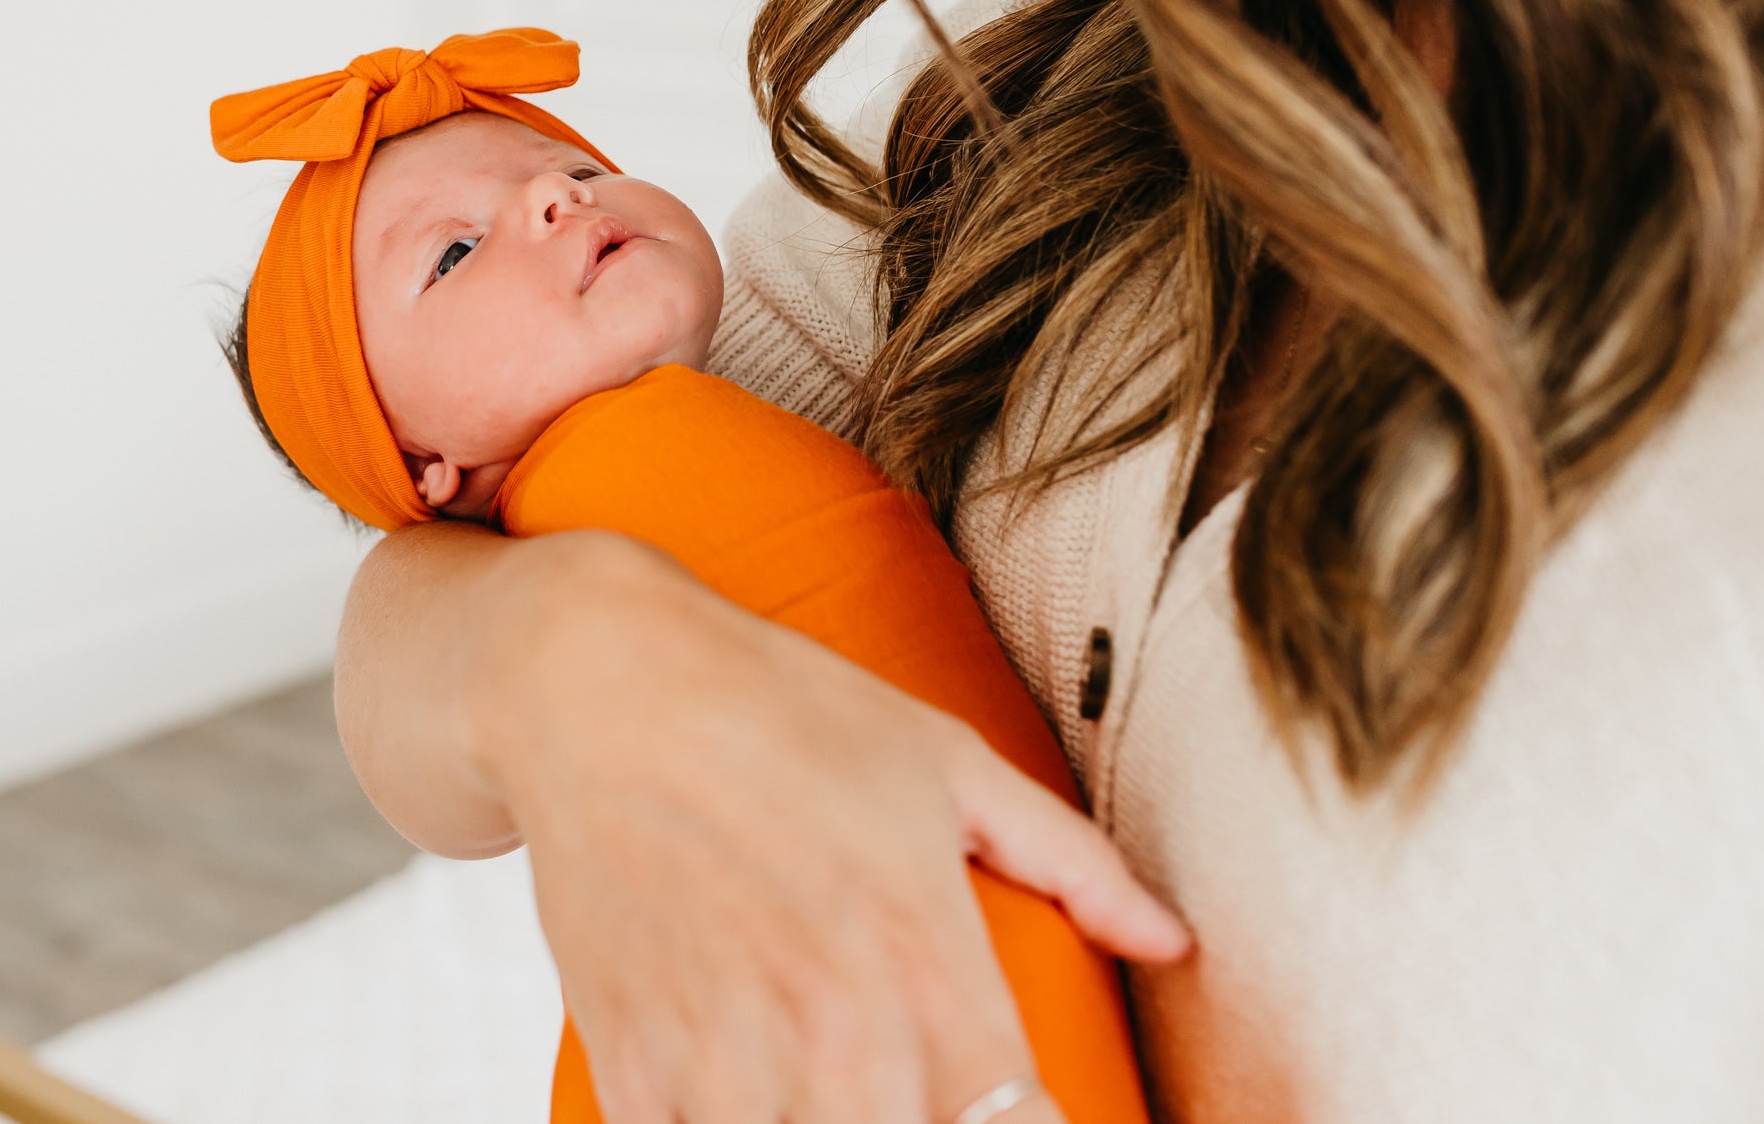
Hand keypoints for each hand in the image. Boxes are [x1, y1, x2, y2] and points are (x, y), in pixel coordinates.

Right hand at [475, 535, 1189, 1123]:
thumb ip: (1073, 862)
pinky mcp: (634, 1066)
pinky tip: (740, 1092)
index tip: (1021, 1113)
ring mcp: (727, 1059)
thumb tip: (1171, 941)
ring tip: (827, 1086)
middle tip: (912, 1085)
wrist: (593, 683)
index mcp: (933, 969)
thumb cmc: (779, 709)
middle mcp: (839, 1033)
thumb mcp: (945, 760)